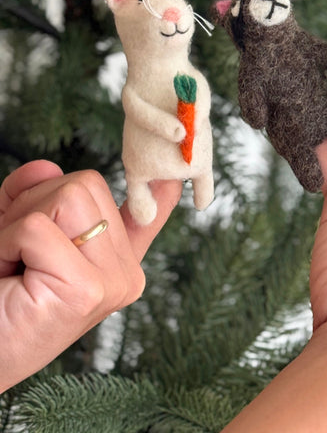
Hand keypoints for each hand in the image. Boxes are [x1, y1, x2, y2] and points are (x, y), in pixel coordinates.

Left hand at [0, 161, 182, 390]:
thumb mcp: (12, 235)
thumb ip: (31, 196)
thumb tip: (46, 167)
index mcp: (119, 261)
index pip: (153, 207)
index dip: (165, 183)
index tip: (178, 170)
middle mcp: (127, 271)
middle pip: (87, 183)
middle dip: (37, 201)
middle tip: (16, 248)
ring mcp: (114, 281)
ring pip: (68, 196)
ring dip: (21, 220)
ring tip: (13, 262)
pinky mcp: (88, 290)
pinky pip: (37, 228)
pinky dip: (7, 240)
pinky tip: (9, 276)